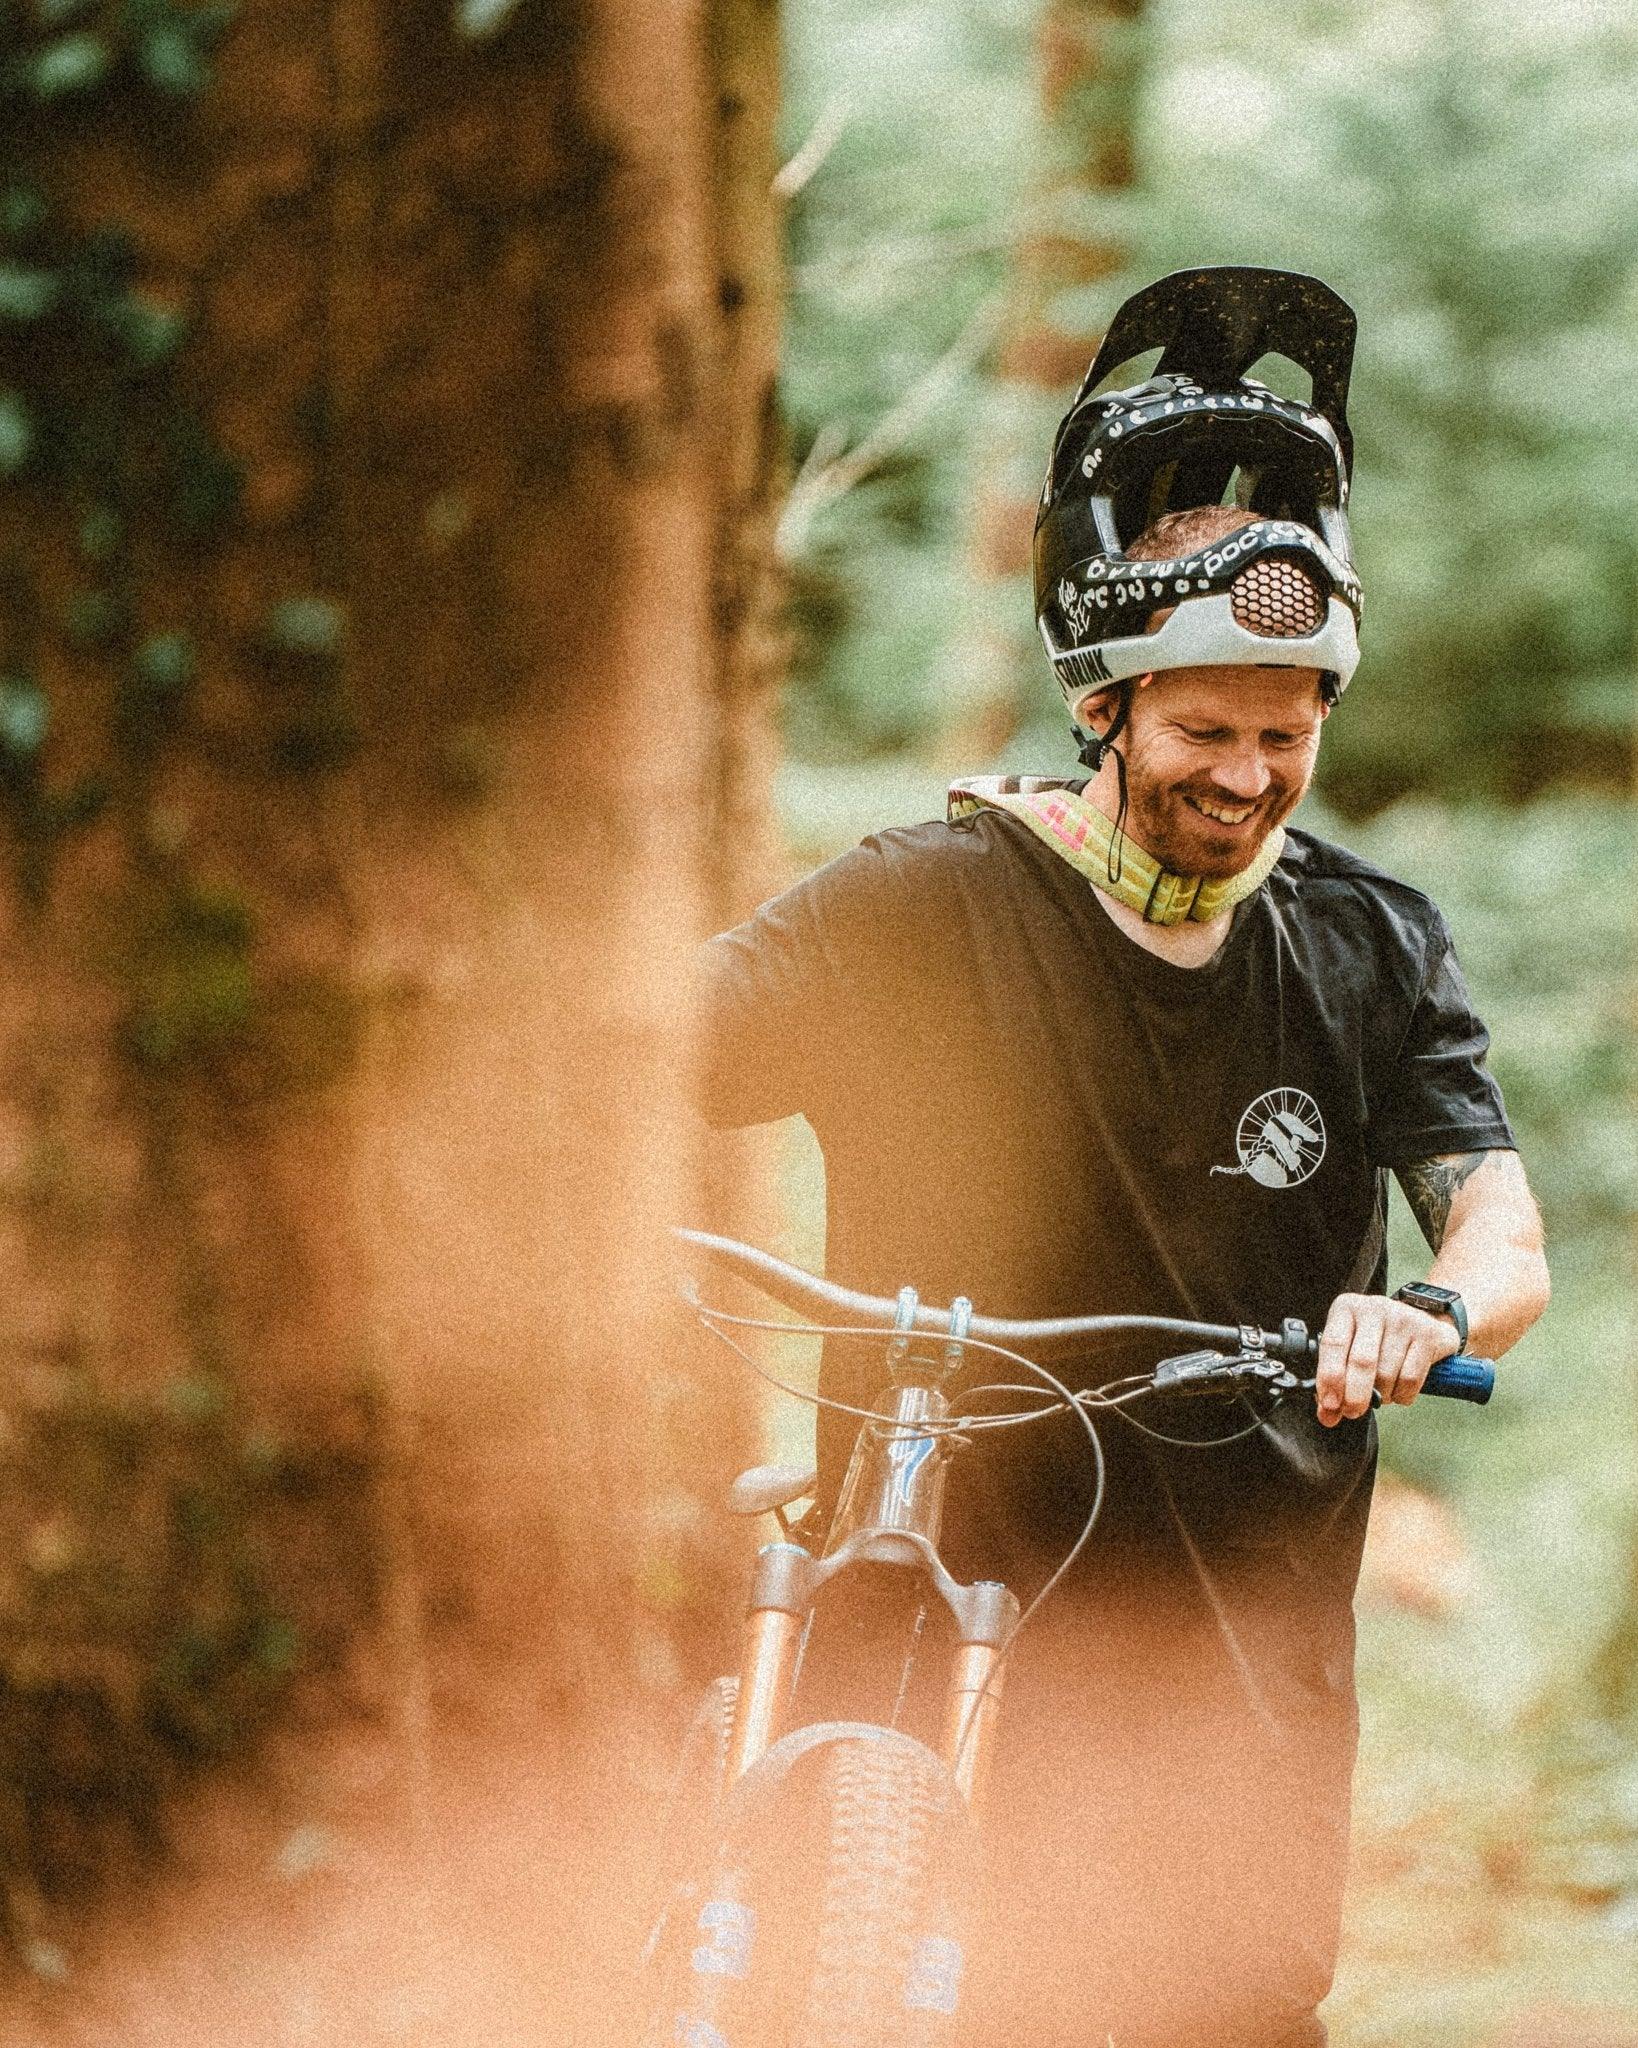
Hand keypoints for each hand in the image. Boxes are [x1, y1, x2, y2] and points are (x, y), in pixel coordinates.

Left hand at [1314, 1293, 1459, 1425]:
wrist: (1421, 1321)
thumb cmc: (1377, 1338)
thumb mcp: (1349, 1347)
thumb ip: (1335, 1378)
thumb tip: (1327, 1414)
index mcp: (1346, 1309)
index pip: (1333, 1344)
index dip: (1329, 1378)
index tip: (1329, 1404)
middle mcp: (1374, 1309)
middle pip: (1362, 1361)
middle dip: (1355, 1395)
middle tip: (1352, 1412)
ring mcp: (1403, 1319)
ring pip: (1386, 1374)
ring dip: (1381, 1396)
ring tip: (1380, 1393)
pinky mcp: (1427, 1335)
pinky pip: (1410, 1378)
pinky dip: (1401, 1395)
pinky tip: (1397, 1390)